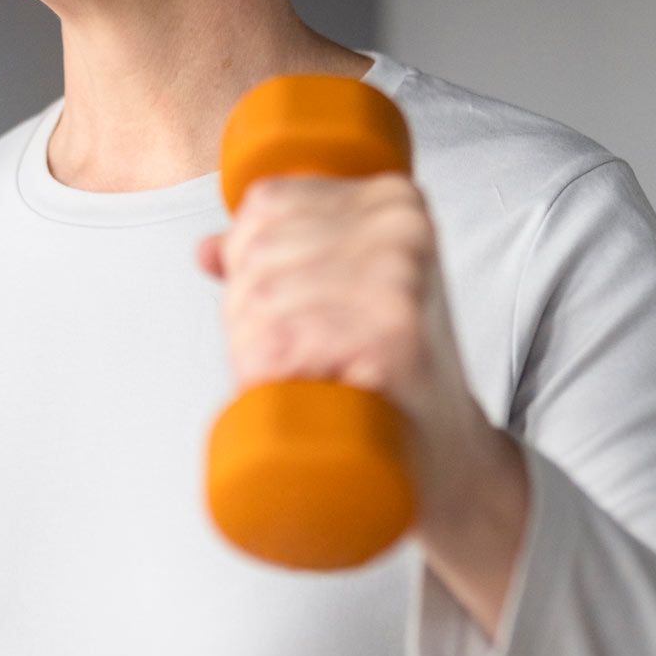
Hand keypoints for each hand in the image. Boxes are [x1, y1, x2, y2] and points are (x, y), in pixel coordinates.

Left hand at [194, 172, 501, 536]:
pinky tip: (308, 390)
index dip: (245, 261)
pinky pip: (279, 343)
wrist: (449, 454)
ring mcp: (400, 280)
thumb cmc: (392, 374)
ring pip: (258, 301)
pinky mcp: (393, 335)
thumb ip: (280, 257)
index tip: (282, 307)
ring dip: (256, 354)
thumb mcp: (344, 292)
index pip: (266, 204)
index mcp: (390, 200)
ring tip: (307, 376)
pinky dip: (268, 377)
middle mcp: (400, 229)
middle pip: (256, 255)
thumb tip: (207, 249)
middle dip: (246, 315)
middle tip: (297, 356)